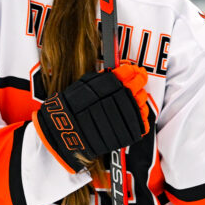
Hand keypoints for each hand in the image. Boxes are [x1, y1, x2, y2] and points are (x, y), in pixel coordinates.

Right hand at [33, 64, 150, 172]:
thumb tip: (120, 71)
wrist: (64, 130)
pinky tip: (137, 114)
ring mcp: (122, 116)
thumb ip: (102, 77)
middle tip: (138, 80)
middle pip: (136, 87)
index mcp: (106, 84)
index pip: (127, 72)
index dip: (133, 70)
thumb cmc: (71, 106)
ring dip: (140, 100)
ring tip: (136, 98)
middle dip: (139, 82)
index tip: (135, 70)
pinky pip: (139, 124)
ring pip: (140, 105)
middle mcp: (115, 98)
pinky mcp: (125, 133)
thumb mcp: (84, 84)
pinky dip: (140, 119)